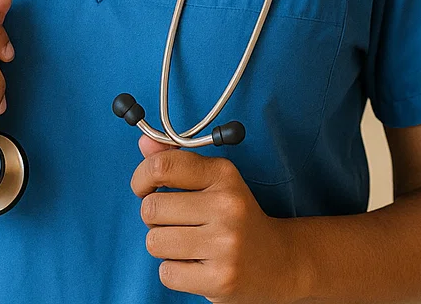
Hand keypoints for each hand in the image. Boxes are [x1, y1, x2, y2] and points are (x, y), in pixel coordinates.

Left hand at [133, 137, 307, 302]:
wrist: (278, 261)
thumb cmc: (236, 218)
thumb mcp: (214, 181)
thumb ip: (176, 160)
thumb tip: (144, 141)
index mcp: (223, 175)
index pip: (163, 166)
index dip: (141, 178)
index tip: (145, 188)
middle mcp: (227, 205)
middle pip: (151, 209)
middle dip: (155, 219)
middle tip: (176, 223)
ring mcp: (225, 244)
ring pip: (154, 242)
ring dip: (164, 246)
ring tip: (188, 244)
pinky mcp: (220, 278)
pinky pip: (167, 273)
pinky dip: (174, 272)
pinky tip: (196, 265)